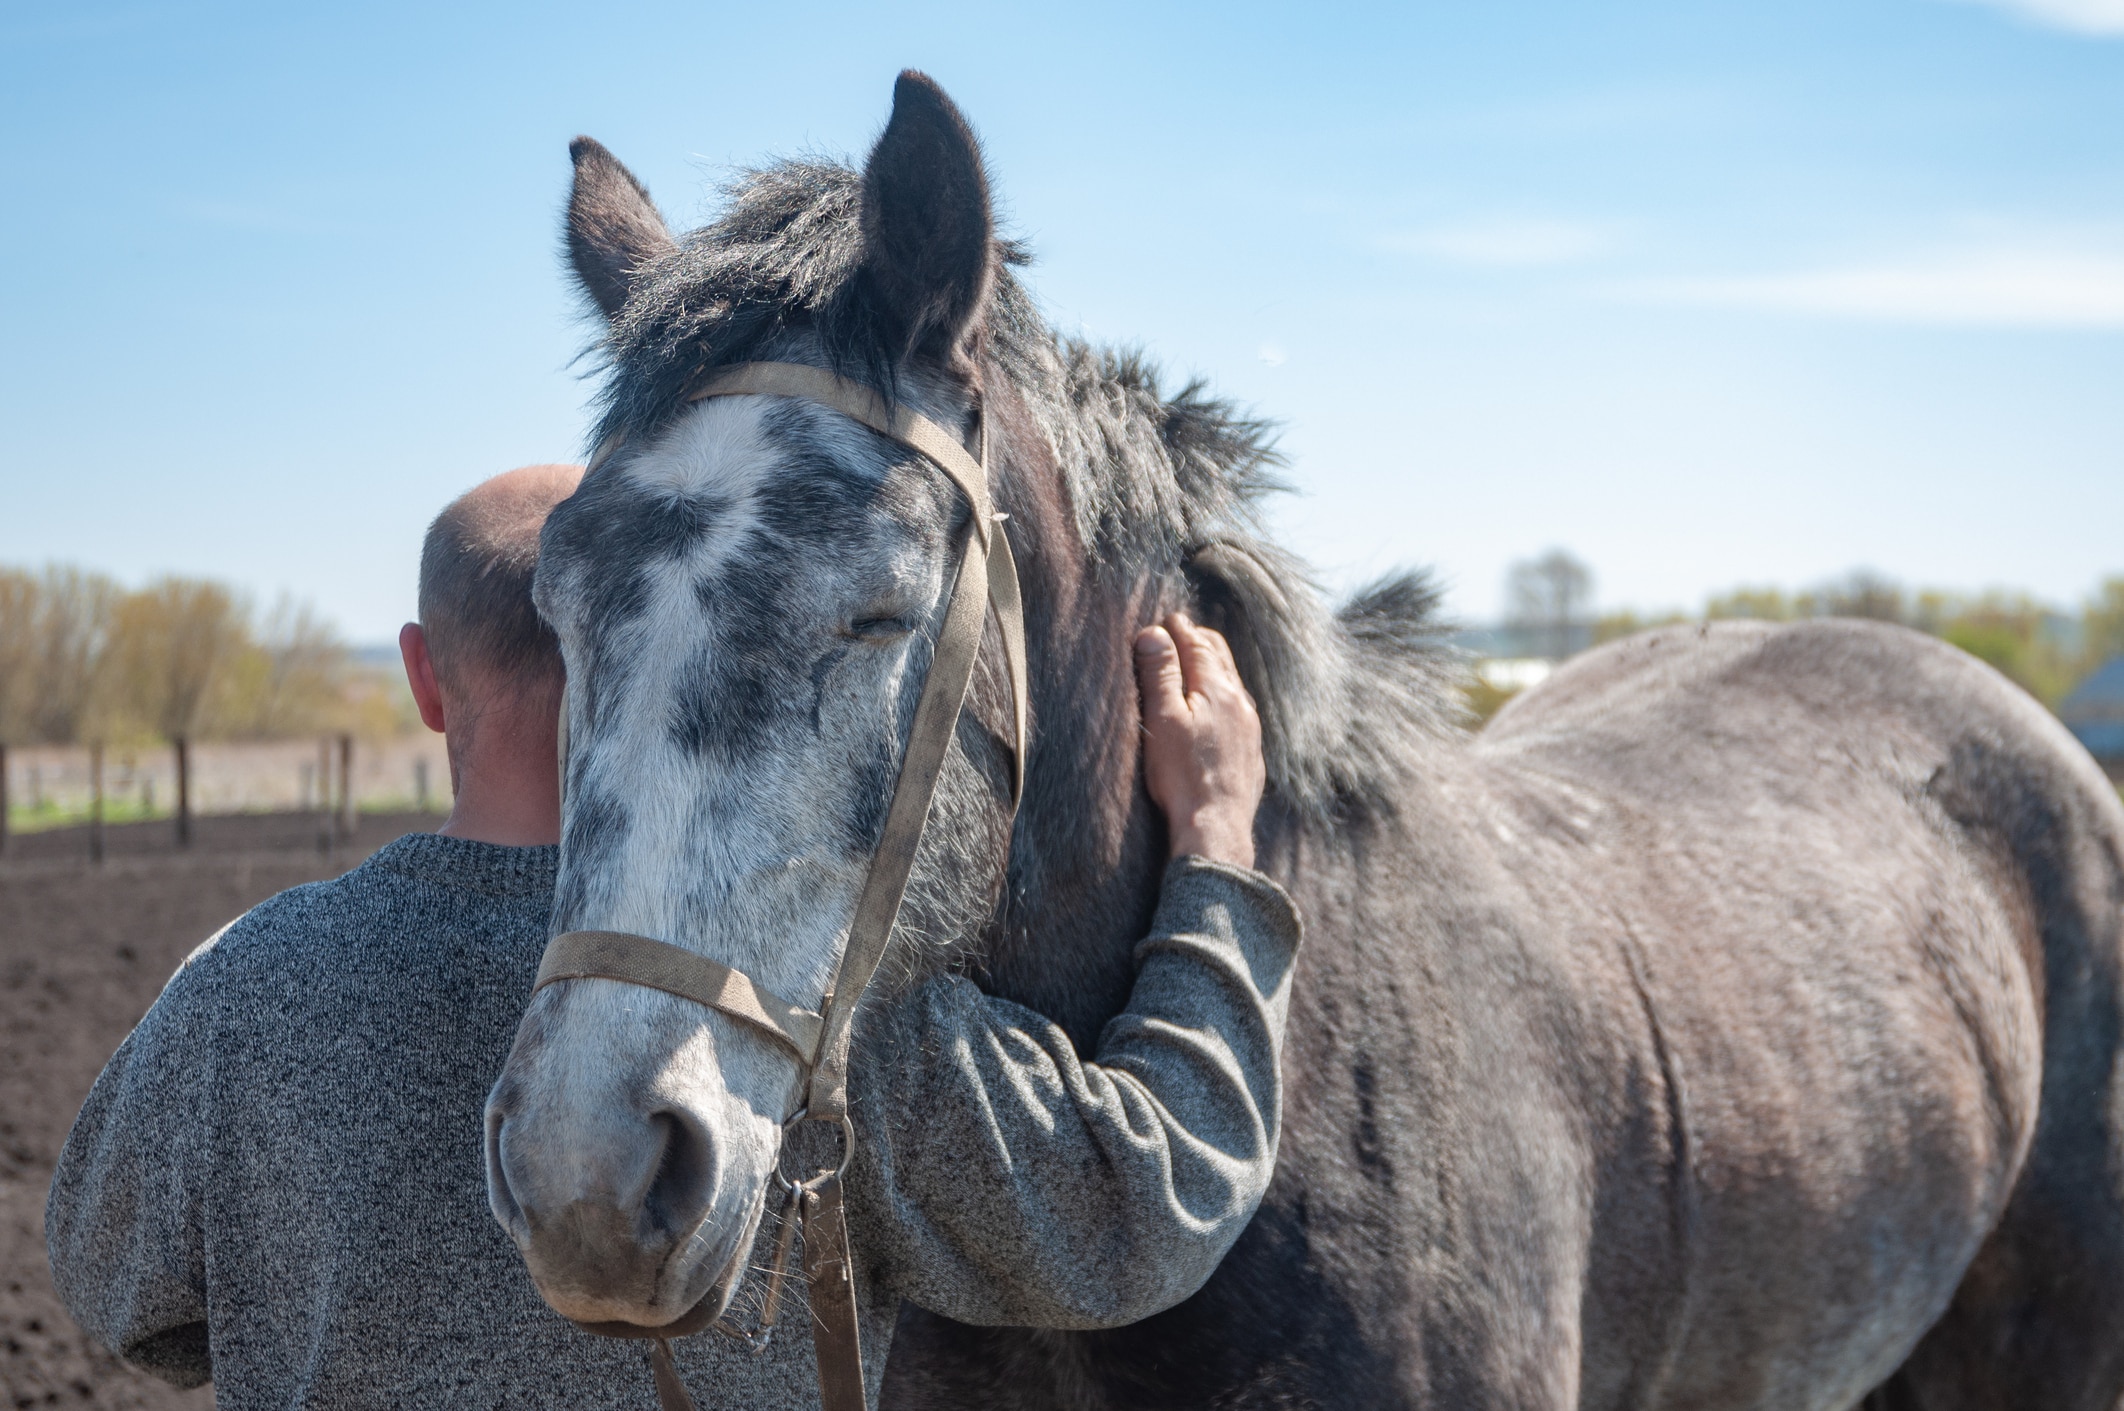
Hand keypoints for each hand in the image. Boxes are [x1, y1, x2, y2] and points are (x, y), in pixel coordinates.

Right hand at [1134, 613, 1266, 868]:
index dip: (1181, 629)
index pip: (1198, 645)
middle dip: (1200, 641)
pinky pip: (1239, 711)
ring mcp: (1250, 729)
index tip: (1168, 618)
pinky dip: (1224, 697)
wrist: (1217, 828)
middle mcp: (1240, 703)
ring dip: (1214, 668)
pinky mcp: (1251, 753)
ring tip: (1199, 664)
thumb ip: (1160, 674)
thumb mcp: (1163, 720)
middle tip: (1182, 632)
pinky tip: (1218, 710)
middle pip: (1221, 659)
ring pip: (1233, 685)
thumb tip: (1154, 633)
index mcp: (1217, 689)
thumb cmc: (1183, 775)